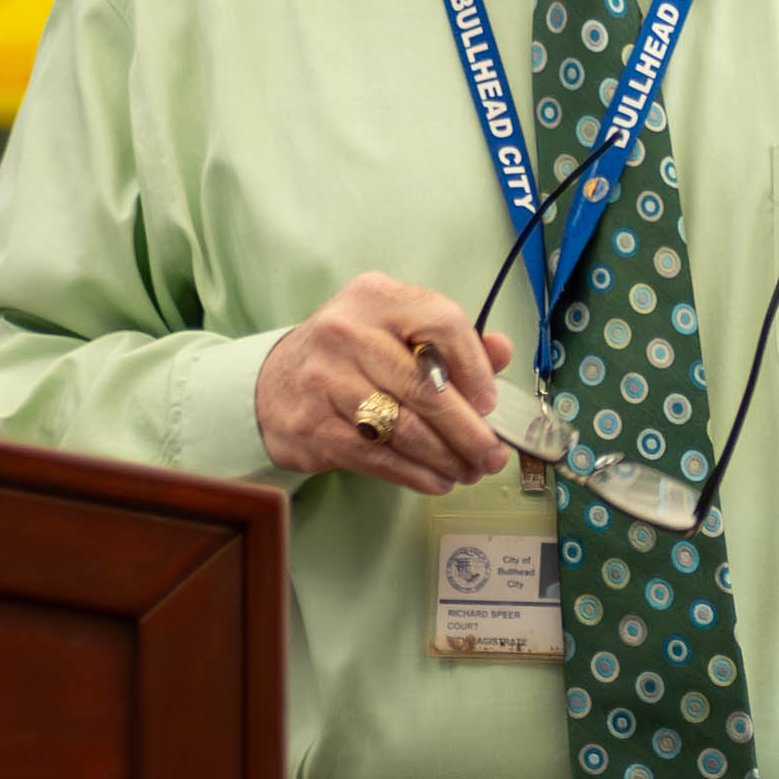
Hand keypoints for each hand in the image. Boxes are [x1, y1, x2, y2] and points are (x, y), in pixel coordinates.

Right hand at [253, 271, 516, 491]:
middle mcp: (347, 331)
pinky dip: (414, 474)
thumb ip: (451, 341)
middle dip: (469, 431)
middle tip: (493, 457)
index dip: (476, 369)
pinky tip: (436, 481)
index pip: (442, 323)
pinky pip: (377, 457)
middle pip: (426, 388)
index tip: (491, 405)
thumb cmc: (353, 355)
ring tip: (468, 472)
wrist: (275, 382)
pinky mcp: (314, 425)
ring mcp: (325, 379)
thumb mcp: (397, 331)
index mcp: (377, 298)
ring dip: (445, 458)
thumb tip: (503, 350)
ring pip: (404, 428)